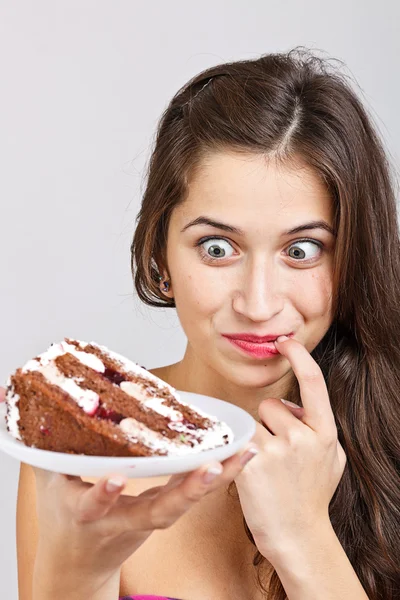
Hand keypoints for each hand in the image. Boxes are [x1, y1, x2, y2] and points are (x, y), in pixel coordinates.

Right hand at [0, 387, 257, 581]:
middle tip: (210, 469)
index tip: (113, 479)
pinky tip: (240, 455)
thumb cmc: (64, 516)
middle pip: (159, 510)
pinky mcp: (165, 513)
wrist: (80, 562)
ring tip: (241, 455)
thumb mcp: (46, 482)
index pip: (95, 505)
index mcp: (88, 514)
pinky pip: (194, 496)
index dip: (103, 494)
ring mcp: (148, 519)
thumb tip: (3, 398)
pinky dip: (218, 478)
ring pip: (186, 505)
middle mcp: (124, 520)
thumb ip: (36, 441)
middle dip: (185, 493)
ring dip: (216, 483)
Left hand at [234, 336, 346, 563]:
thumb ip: (317, 428)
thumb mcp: (331, 459)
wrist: (298, 536)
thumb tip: (297, 406)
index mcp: (325, 432)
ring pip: (251, 420)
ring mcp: (277, 450)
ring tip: (264, 466)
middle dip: (269, 422)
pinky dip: (238, 449)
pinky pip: (238, 438)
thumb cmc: (311, 496)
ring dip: (253, 436)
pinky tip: (249, 470)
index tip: (284, 342)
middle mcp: (303, 437)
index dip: (298, 356)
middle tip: (275, 453)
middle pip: (271, 405)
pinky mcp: (251, 463)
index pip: (313, 382)